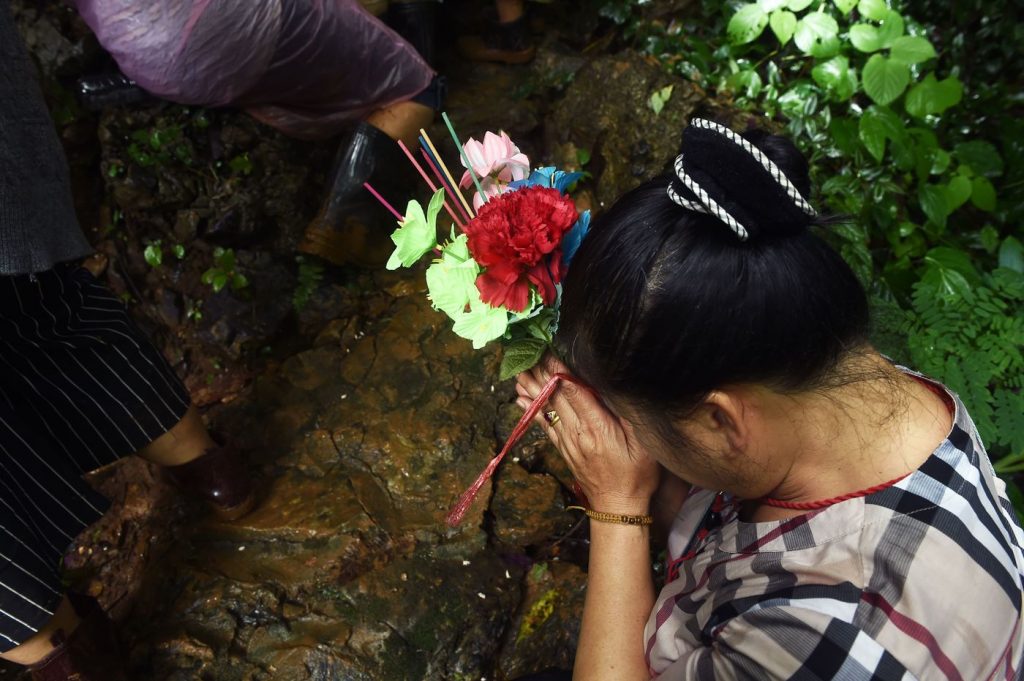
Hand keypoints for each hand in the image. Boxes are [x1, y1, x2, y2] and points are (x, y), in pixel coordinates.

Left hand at [516, 355, 659, 513]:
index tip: (549, 352)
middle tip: (527, 353)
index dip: (560, 371)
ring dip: (531, 389)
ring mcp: (568, 441)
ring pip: (546, 409)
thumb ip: (628, 416)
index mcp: (597, 427)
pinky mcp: (564, 449)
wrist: (618, 507)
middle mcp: (577, 432)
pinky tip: (520, 398)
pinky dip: (531, 410)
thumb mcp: (643, 444)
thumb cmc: (636, 474)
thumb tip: (616, 388)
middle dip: (541, 373)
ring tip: (518, 371)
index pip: (574, 392)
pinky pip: (544, 425)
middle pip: (555, 397)